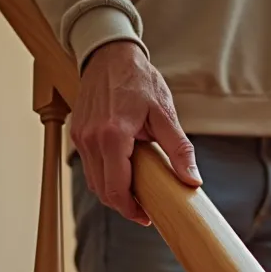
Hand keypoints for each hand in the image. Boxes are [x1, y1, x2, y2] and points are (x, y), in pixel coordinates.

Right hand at [72, 41, 201, 224]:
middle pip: (102, 190)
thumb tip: (192, 180)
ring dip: (113, 192)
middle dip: (123, 205)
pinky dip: (105, 176)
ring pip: (93, 181)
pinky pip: (89, 166)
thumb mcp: (165, 113)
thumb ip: (179, 149)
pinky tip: (124, 173)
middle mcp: (91, 139)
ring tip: (137, 192)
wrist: (109, 55)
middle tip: (146, 208)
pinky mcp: (78, 134)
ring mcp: (81, 137)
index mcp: (112, 136)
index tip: (147, 216)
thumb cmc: (138, 80)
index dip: (131, 209)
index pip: (116, 188)